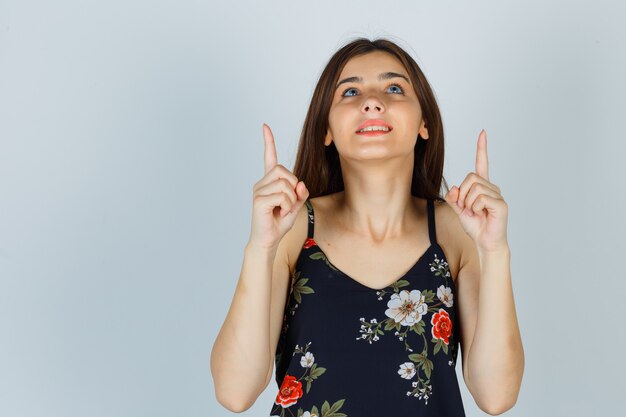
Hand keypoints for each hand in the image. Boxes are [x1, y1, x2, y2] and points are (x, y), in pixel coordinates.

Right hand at [248, 123, 308, 249]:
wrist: (268, 240)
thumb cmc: (279, 222)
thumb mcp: (296, 205)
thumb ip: (300, 193)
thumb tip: (300, 184)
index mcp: (270, 182)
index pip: (269, 158)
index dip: (268, 142)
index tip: (265, 126)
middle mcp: (262, 183)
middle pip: (284, 170)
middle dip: (293, 186)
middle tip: (290, 203)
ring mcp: (258, 191)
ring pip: (285, 183)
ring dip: (291, 199)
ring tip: (284, 210)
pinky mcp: (259, 200)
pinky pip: (282, 195)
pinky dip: (287, 205)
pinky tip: (280, 213)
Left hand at [444, 130, 508, 252]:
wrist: (485, 242)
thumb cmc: (475, 225)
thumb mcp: (458, 210)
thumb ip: (454, 198)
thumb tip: (454, 188)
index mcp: (482, 186)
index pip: (482, 163)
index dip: (481, 148)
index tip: (482, 133)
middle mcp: (492, 188)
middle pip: (470, 177)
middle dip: (462, 194)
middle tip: (466, 208)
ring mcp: (497, 195)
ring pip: (474, 188)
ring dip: (468, 203)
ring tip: (475, 213)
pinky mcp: (500, 204)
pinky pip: (480, 198)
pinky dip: (474, 207)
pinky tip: (481, 214)